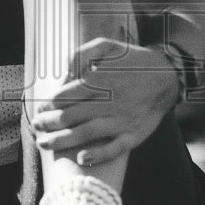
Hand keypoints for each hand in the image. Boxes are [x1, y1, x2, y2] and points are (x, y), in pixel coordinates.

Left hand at [31, 37, 179, 165]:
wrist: (168, 76)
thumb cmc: (131, 60)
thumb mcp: (107, 45)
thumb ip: (82, 53)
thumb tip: (65, 72)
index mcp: (101, 79)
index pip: (67, 95)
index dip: (50, 103)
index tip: (41, 108)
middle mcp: (111, 100)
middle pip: (72, 116)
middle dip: (49, 123)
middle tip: (36, 126)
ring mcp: (123, 120)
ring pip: (87, 133)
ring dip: (63, 141)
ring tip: (44, 144)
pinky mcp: (135, 134)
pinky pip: (115, 148)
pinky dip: (98, 155)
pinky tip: (81, 158)